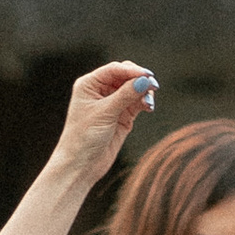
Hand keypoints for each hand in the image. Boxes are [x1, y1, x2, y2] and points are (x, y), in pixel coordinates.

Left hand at [54, 60, 158, 182]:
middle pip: (126, 76)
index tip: (147, 76)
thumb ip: (125, 95)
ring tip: (148, 104)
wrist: (81, 165)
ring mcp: (113, 103)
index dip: (132, 70)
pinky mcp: (122, 116)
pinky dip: (144, 102)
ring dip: (144, 92)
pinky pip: (137, 102)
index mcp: (90, 84)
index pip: (115, 69)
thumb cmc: (84, 137)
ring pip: (134, 89)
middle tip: (154, 86)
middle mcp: (101, 91)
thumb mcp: (105, 113)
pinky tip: (148, 107)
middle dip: (140, 80)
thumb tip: (145, 80)